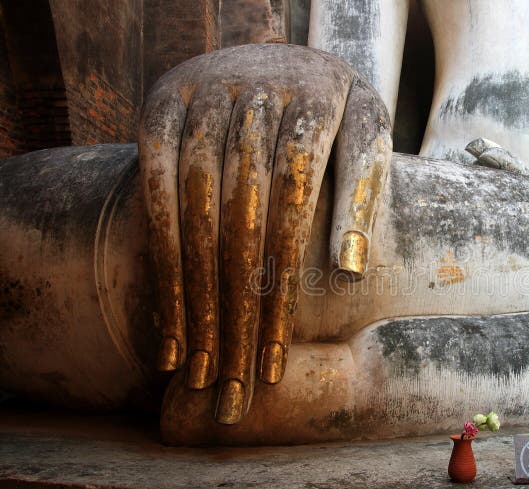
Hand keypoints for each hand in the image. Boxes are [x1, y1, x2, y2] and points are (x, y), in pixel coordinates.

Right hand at [138, 44, 390, 423]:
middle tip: (234, 387)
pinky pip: (152, 193)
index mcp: (319, 97)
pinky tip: (168, 324)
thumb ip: (363, 193)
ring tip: (200, 372)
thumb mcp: (368, 133)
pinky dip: (159, 262)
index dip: (284, 284)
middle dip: (235, 311)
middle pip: (241, 220)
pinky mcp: (158, 106)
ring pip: (192, 212)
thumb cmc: (336, 109)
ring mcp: (201, 96)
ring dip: (194, 299)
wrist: (282, 51)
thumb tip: (350, 272)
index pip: (297, 206)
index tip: (275, 361)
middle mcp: (254, 93)